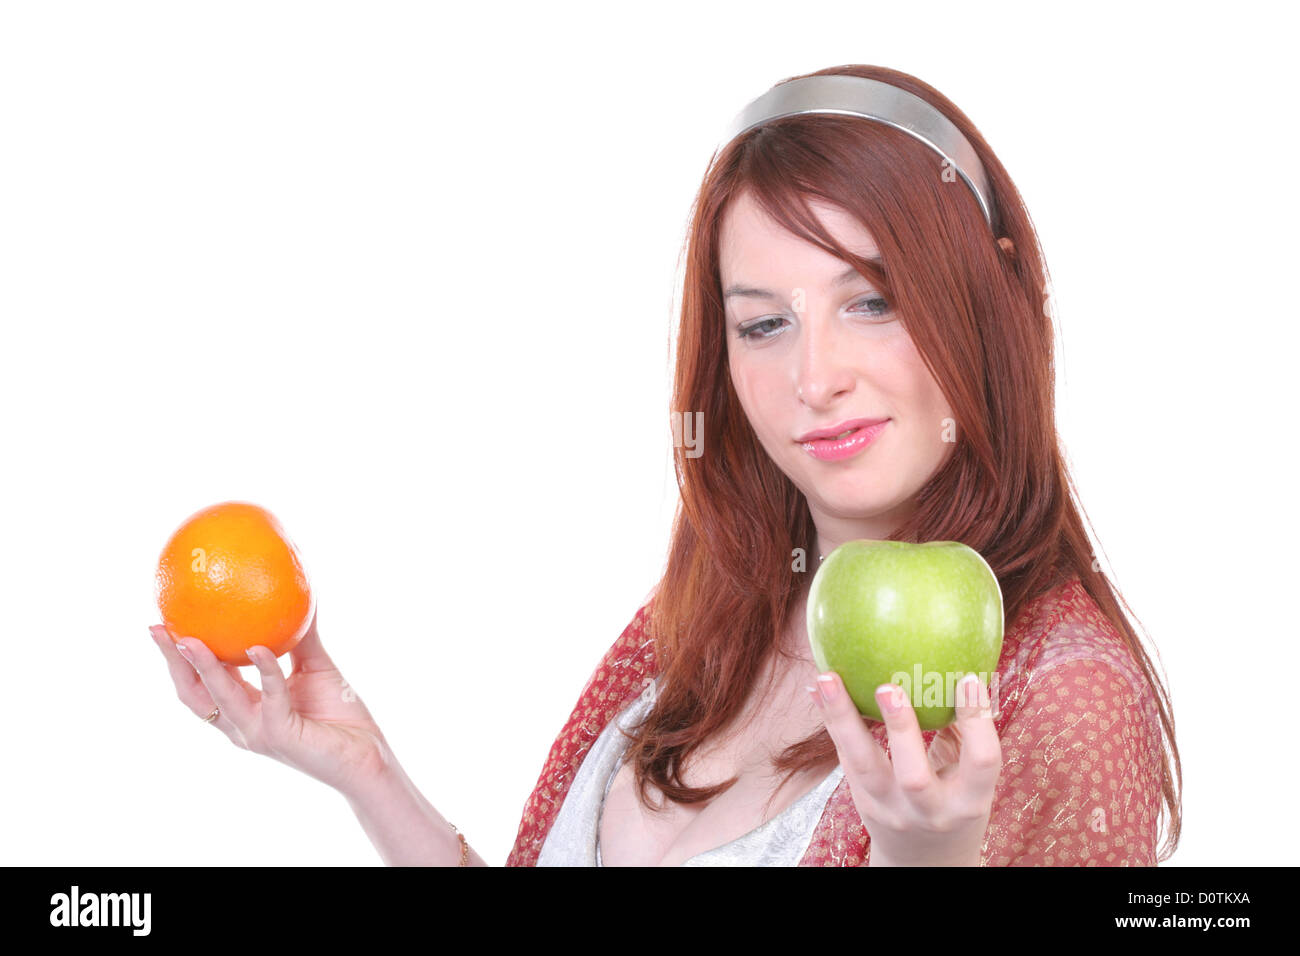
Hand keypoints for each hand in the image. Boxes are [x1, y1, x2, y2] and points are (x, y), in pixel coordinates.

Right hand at [150, 611, 391, 799]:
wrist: (367, 754)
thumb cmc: (339, 713)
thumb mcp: (314, 666)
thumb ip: (299, 637)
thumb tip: (296, 593)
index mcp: (244, 708)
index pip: (199, 682)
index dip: (178, 656)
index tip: (163, 623)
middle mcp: (242, 724)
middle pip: (194, 694)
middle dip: (173, 662)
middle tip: (158, 629)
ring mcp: (258, 733)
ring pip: (220, 699)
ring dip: (204, 668)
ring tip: (189, 640)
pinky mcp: (281, 737)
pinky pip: (271, 698)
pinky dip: (265, 671)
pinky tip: (258, 648)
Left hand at [808, 671, 1000, 866]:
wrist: (925, 863)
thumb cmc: (955, 804)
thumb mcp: (971, 781)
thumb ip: (964, 733)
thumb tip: (956, 667)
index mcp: (969, 802)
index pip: (982, 763)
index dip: (978, 722)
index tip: (967, 678)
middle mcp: (929, 811)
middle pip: (914, 776)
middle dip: (901, 729)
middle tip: (887, 686)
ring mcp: (890, 809)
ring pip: (862, 766)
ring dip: (843, 719)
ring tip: (828, 678)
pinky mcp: (861, 800)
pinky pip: (843, 756)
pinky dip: (830, 720)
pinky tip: (817, 688)